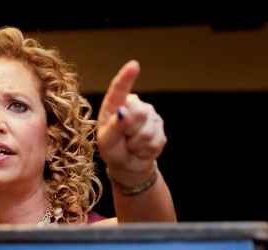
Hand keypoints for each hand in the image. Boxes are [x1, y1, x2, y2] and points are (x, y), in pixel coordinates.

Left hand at [96, 60, 166, 185]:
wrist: (128, 165)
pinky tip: (141, 150)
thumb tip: (124, 112)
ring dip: (137, 145)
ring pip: (148, 131)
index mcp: (114, 106)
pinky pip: (157, 141)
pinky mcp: (161, 129)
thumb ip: (113, 127)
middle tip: (123, 139)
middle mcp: (133, 106)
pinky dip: (146, 151)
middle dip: (130, 132)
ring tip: (131, 146)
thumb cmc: (112, 150)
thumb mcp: (106, 141)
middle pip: (139, 114)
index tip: (133, 65)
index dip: (126, 78)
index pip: (119, 91)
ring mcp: (149, 116)